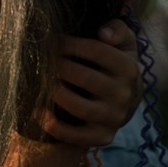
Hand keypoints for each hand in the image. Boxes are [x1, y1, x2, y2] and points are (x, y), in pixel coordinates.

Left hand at [42, 22, 141, 145]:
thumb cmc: (115, 63)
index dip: (70, 44)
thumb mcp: (124, 43)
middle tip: (41, 60)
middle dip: (58, 66)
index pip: (97, 51)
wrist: (126, 101)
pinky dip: (55, 126)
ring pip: (79, 106)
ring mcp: (114, 118)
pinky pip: (77, 136)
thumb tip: (103, 33)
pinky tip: (38, 112)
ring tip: (40, 82)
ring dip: (54, 93)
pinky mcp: (103, 137)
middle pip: (84, 77)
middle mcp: (124, 94)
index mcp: (129, 68)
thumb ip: (117, 29)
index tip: (52, 40)